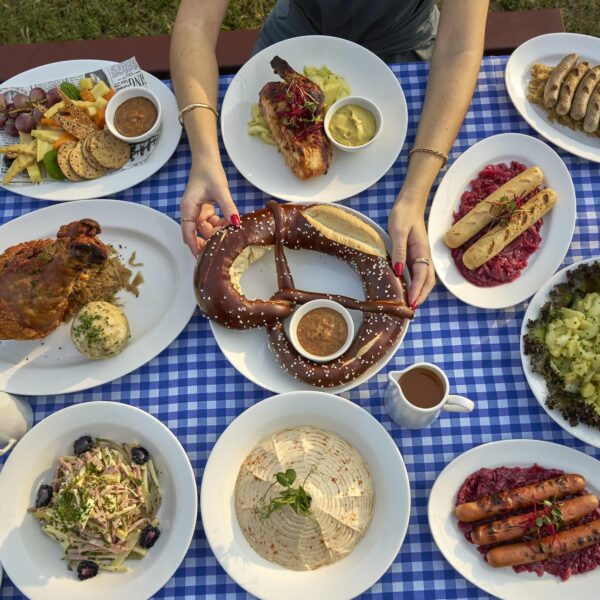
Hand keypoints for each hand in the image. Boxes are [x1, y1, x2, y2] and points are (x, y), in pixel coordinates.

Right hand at [180, 158, 238, 255]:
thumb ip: (228, 207)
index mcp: (188, 208)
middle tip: (223, 246)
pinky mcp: (205, 208)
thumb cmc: (209, 172)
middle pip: (197, 233)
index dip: (194, 246)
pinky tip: (230, 223)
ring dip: (217, 231)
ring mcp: (198, 211)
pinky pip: (212, 221)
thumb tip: (236, 223)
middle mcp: (191, 211)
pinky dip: (220, 224)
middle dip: (209, 240)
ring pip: (206, 228)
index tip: (202, 258)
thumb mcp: (220, 190)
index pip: (188, 233)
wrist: (207, 159)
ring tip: (230, 232)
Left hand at [388, 195, 435, 309]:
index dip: (417, 291)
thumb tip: (398, 271)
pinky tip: (407, 289)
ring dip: (420, 291)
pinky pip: (418, 273)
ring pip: (424, 278)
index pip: (422, 276)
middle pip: (428, 281)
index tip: (412, 303)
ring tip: (410, 303)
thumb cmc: (403, 215)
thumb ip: (399, 252)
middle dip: (422, 296)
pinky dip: (415, 284)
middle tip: (411, 309)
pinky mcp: (416, 254)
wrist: (409, 204)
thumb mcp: (398, 232)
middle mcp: (424, 256)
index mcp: (422, 251)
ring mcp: (421, 256)